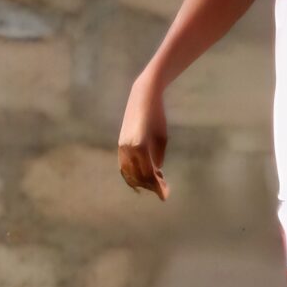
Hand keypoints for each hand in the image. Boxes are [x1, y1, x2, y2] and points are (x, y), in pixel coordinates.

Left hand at [117, 72, 169, 199]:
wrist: (147, 95)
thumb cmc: (153, 115)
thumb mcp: (155, 138)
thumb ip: (153, 155)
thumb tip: (156, 171)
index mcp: (124, 149)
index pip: (130, 173)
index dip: (141, 184)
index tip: (154, 190)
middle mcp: (124, 150)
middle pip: (134, 177)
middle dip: (149, 186)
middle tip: (162, 191)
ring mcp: (130, 148)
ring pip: (140, 174)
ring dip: (151, 185)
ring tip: (162, 189)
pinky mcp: (138, 144)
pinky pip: (145, 166)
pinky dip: (153, 177)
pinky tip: (160, 181)